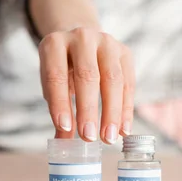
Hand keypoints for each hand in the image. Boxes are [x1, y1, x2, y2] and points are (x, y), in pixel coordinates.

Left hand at [38, 27, 134, 143]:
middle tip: (88, 137)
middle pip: (87, 75)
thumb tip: (63, 143)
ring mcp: (106, 41)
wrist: (80, 42)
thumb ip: (58, 110)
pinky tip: (123, 129)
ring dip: (111, 112)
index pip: (56, 75)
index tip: (65, 128)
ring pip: (112, 78)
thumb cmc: (62, 68)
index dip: (60, 103)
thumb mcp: (52, 84)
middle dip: (88, 109)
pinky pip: (128, 83)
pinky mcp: (124, 52)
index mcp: (54, 44)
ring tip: (109, 137)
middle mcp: (81, 37)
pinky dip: (126, 109)